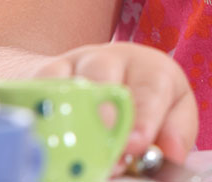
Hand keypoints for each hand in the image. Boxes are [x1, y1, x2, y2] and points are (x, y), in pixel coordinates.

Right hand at [33, 42, 197, 164]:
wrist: (104, 88)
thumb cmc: (144, 108)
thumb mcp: (170, 118)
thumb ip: (175, 134)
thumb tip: (171, 151)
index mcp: (150, 68)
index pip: (152, 85)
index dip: (145, 116)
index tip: (137, 145)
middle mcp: (112, 60)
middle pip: (105, 71)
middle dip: (102, 112)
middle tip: (102, 147)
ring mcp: (74, 66)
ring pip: (67, 78)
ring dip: (69, 114)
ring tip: (71, 148)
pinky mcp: (42, 79)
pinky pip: (36, 89)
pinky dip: (38, 112)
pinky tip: (41, 138)